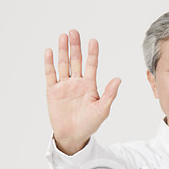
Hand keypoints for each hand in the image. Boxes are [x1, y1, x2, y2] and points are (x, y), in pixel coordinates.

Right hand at [44, 29, 120, 154]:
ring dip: (63, 51)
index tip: (93, 41)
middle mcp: (77, 83)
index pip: (91, 65)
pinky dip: (49, 63)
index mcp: (90, 86)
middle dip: (75, 46)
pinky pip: (51, 74)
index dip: (92, 53)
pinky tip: (50, 52)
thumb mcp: (102, 110)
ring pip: (64, 64)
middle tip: (74, 32)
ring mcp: (64, 86)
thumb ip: (109, 94)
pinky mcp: (53, 91)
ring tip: (63, 36)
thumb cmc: (90, 124)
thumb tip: (118, 79)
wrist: (73, 136)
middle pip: (76, 60)